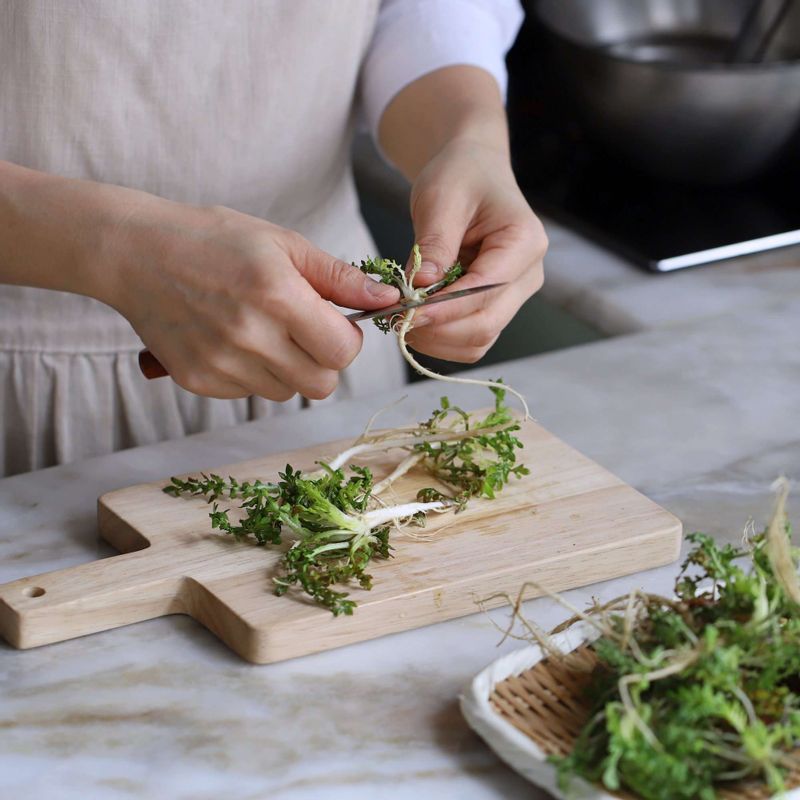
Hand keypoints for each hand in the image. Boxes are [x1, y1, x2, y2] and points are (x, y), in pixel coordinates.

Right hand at [102, 200, 397, 399]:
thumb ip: (339, 277)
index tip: (335, 322)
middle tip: (305, 331)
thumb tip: (388, 298)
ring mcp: (221, 364)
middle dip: (324, 360)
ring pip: (287, 392)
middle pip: (322, 384)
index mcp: (277, 296)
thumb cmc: (213, 240)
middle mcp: (250, 336)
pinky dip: (254, 374)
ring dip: (289, 368)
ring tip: (263, 330)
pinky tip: (234, 340)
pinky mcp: (199, 381)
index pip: (343, 352)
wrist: (136, 254)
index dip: (348, 339)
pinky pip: (250, 394)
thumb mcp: (283, 243)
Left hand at [404, 138, 545, 362]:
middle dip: (436, 329)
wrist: (473, 173)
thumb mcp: (441, 198)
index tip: (404, 312)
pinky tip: (417, 319)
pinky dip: (441, 338)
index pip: (485, 291)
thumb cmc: (461, 177)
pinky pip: (471, 339)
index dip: (443, 309)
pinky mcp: (496, 307)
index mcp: (524, 242)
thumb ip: (434, 244)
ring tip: (402, 318)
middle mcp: (527, 276)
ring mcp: (514, 296)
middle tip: (393, 318)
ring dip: (436, 339)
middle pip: (484, 325)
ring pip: (478, 341)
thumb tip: (420, 288)